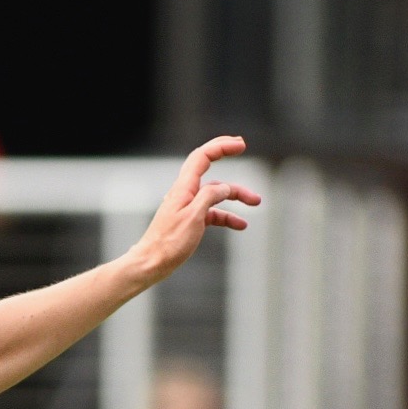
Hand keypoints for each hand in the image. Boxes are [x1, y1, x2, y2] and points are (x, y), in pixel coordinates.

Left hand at [122, 136, 260, 289]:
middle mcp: (185, 193)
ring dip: (236, 195)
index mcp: (184, 188)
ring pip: (215, 193)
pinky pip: (212, 213)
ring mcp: (187, 206)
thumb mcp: (194, 217)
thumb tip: (225, 187)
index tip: (241, 145)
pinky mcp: (190, 221)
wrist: (151, 264)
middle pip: (207, 166)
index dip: (221, 146)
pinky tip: (241, 225)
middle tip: (241, 145)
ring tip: (256, 201)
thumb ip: (209, 197)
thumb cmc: (169, 243)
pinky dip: (227, 216)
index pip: (202, 157)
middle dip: (223, 153)